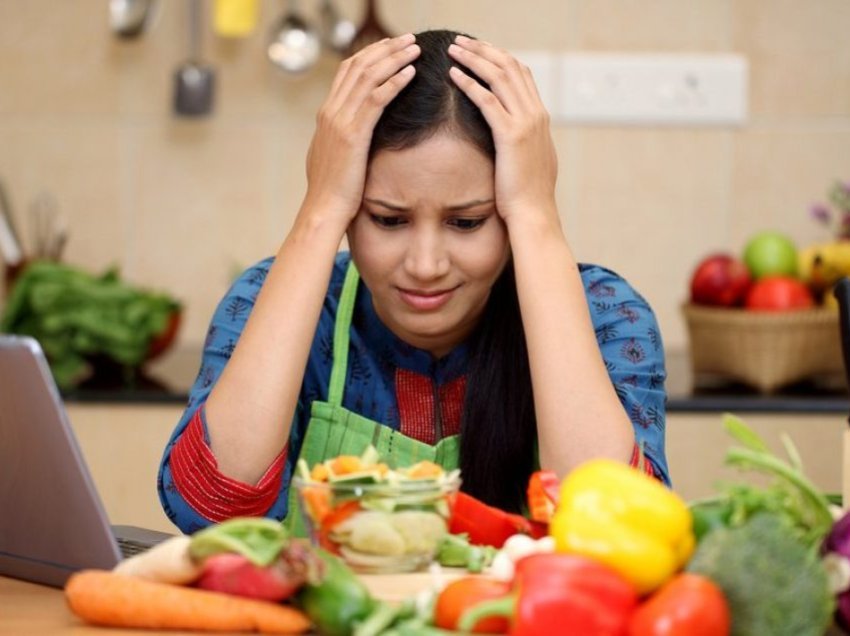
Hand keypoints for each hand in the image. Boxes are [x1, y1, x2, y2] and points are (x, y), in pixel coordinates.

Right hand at [301, 35, 419, 225]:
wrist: (324, 210)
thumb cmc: (333, 191)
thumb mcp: (334, 157)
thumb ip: (342, 139)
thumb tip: (353, 135)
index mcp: (327, 115)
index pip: (347, 71)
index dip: (371, 54)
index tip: (392, 46)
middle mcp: (331, 112)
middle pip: (358, 66)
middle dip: (386, 49)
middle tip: (409, 39)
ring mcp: (340, 122)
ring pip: (368, 77)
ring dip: (394, 58)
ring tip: (415, 48)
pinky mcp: (353, 135)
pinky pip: (376, 99)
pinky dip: (394, 82)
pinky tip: (411, 73)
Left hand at [447, 36, 557, 224]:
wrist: (533, 214)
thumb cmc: (527, 195)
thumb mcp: (530, 160)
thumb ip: (524, 142)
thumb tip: (514, 137)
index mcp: (540, 118)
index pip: (521, 74)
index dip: (499, 57)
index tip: (478, 49)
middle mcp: (536, 114)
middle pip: (510, 67)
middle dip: (484, 50)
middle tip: (462, 40)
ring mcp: (526, 123)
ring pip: (499, 76)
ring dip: (474, 58)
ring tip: (454, 49)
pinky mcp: (511, 136)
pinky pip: (487, 100)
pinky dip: (469, 83)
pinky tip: (453, 74)